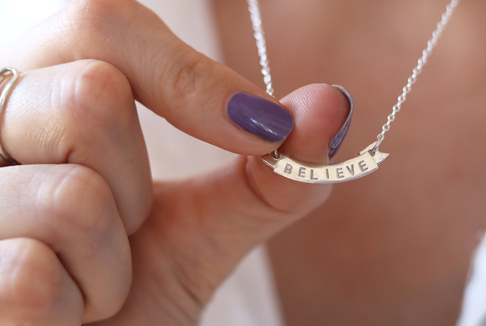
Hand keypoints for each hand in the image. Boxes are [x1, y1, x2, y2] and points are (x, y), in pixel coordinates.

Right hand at [0, 0, 350, 323]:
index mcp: (42, 96)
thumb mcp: (208, 224)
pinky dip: (72, 308)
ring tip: (86, 280)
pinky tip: (57, 315)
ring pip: (72, 198)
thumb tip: (334, 106)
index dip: (189, 74)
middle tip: (120, 228)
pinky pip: (32, 274)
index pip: (101, 22)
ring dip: (108, 263)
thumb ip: (268, 173)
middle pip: (89, 97)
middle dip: (136, 186)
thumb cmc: (136, 288)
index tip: (261, 129)